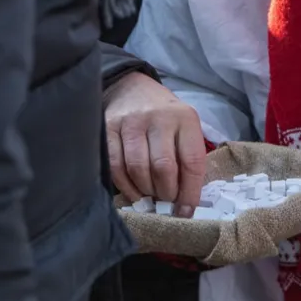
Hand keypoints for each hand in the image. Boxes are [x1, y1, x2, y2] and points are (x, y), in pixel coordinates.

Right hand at [104, 72, 206, 215]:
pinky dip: (125, 187)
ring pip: (138, 169)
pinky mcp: (108, 129)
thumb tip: (185, 202)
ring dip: (145, 191)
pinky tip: (133, 192)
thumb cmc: (164, 116)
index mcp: (185, 118)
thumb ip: (187, 158)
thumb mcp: (184, 127)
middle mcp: (159, 118)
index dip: (190, 192)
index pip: (192, 161)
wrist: (131, 89)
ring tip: (150, 197)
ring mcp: (131, 122)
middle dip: (166, 193)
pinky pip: (115, 167)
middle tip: (165, 202)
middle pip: (163, 167)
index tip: (185, 212)